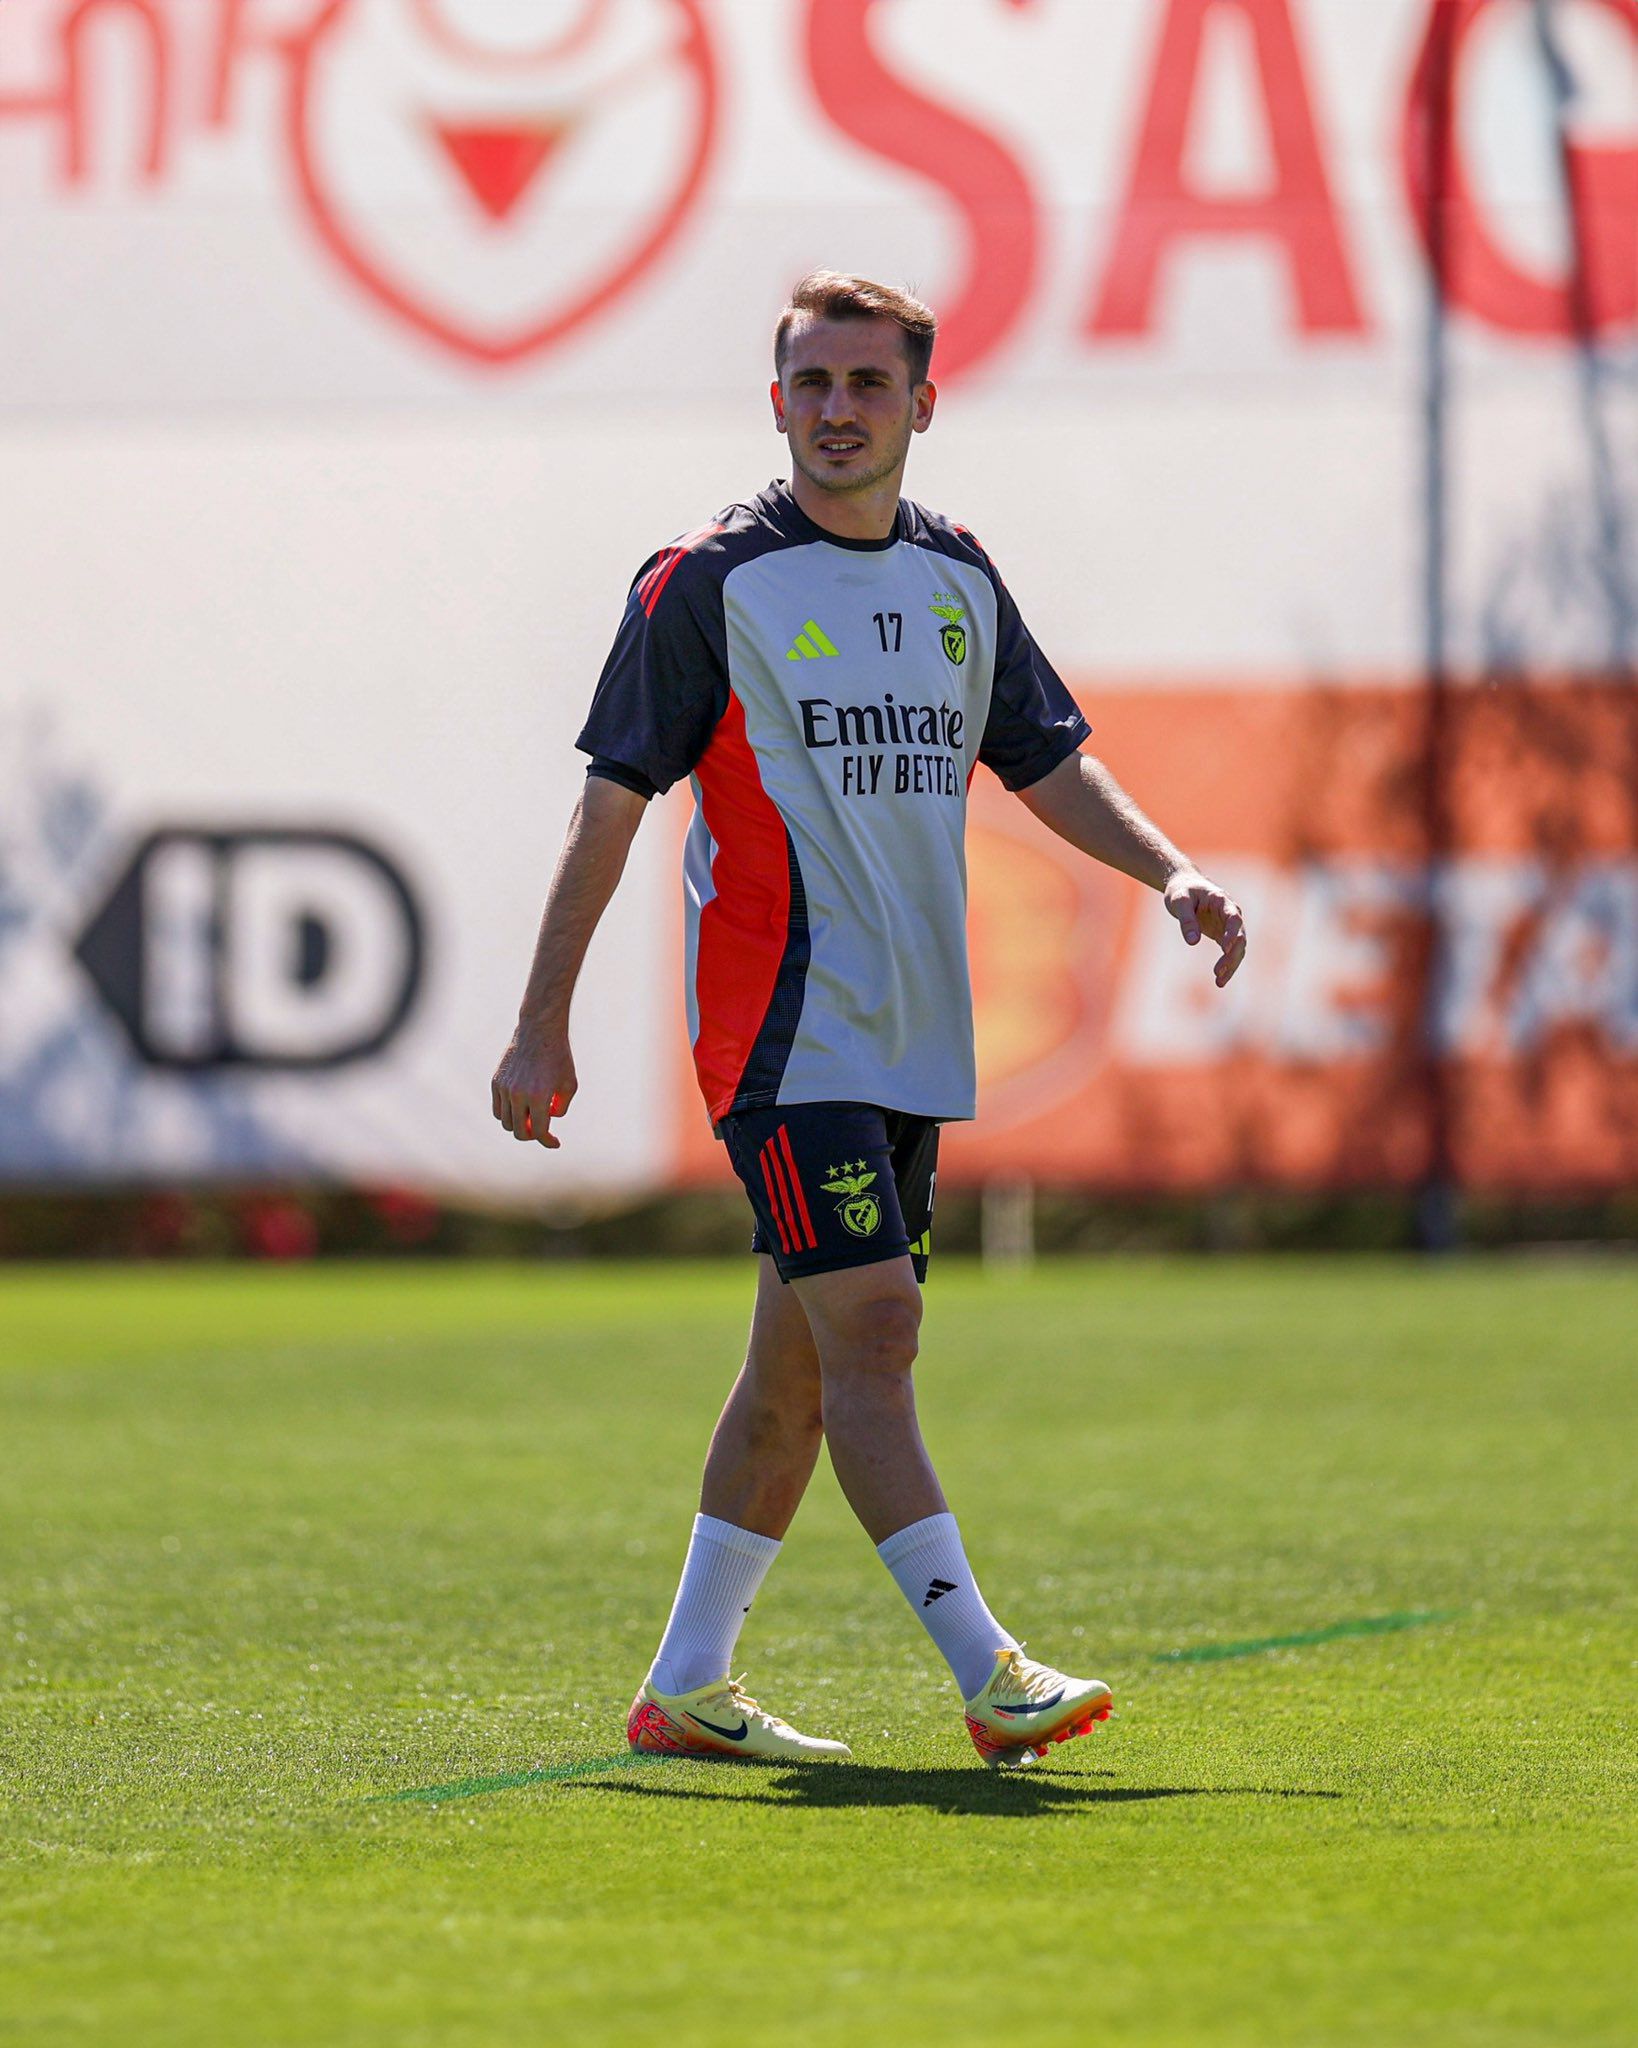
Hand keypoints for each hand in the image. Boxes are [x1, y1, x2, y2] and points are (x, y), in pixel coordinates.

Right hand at [491, 1027, 575, 1148]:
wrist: (539, 1030)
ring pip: (506, 1122)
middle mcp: (518, 1095)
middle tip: (543, 1129)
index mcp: (538, 1097)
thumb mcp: (569, 1084)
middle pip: (520, 1132)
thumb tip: (547, 1120)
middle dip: (533, 1135)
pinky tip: (519, 1109)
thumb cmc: (559, 1057)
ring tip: (531, 1118)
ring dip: (519, 1125)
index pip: (539, 1132)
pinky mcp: (496, 1082)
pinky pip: (497, 1109)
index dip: (548, 1141)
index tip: (556, 1142)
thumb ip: (560, 1108)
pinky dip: (507, 1114)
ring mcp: (504, 1088)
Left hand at [1163, 869, 1246, 987]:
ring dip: (1231, 964)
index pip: (1233, 918)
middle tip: (1219, 971)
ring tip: (1219, 981)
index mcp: (1222, 901)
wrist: (1185, 885)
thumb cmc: (1182, 890)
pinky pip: (1230, 952)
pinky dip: (1227, 965)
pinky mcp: (1223, 934)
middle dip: (1232, 955)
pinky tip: (1219, 979)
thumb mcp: (1179, 901)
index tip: (1225, 948)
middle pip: (1240, 937)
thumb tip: (1193, 942)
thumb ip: (1186, 920)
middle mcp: (1231, 913)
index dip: (1232, 933)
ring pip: (1238, 948)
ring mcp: (1228, 925)